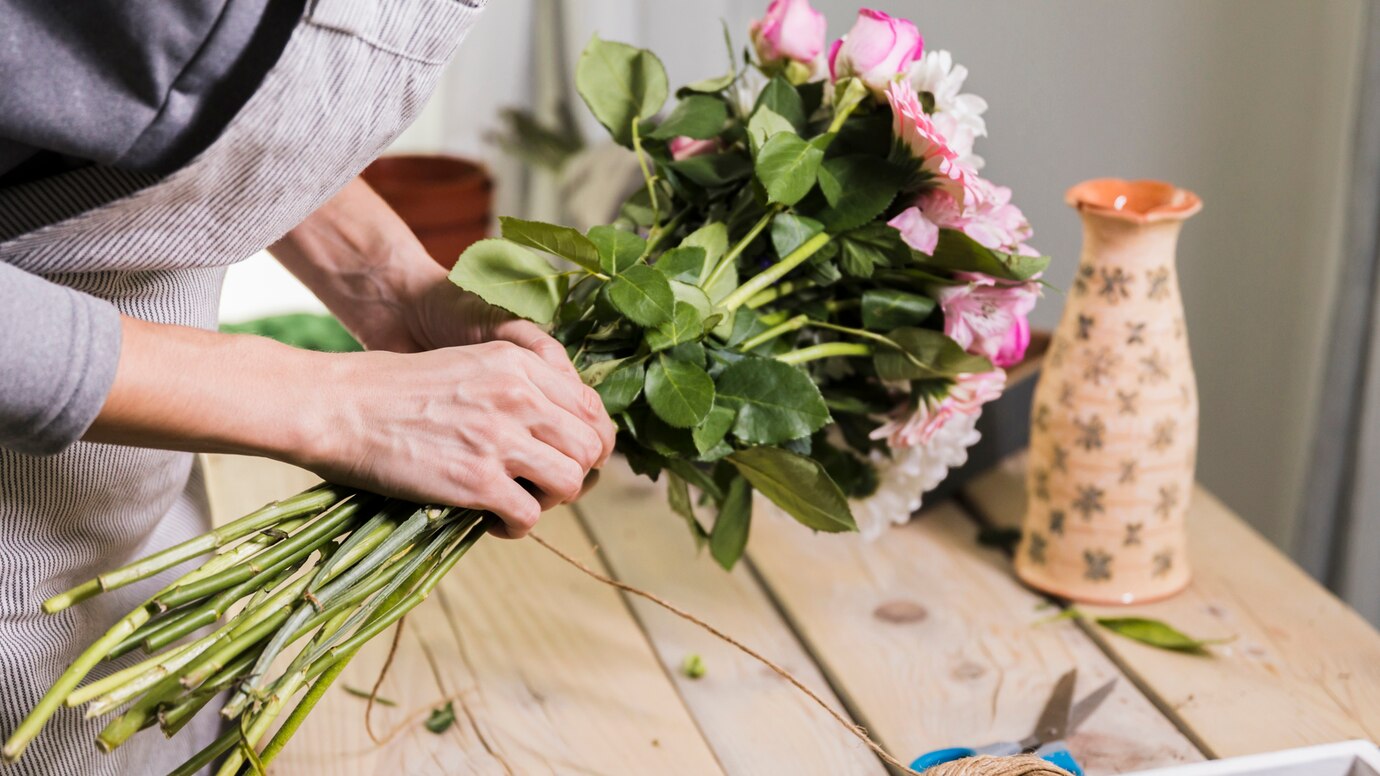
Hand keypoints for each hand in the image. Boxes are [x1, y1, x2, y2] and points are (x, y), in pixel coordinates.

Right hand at [302, 341, 614, 537]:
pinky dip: (517, 527)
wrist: (338, 406)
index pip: (592, 410)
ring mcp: (499, 438)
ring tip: (518, 502)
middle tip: (542, 486)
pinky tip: (492, 521)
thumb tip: (557, 431)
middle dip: (576, 474)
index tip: (565, 459)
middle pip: (591, 448)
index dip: (588, 443)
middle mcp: (519, 396)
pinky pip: (530, 517)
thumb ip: (517, 389)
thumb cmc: (394, 390)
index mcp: (520, 364)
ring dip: (550, 501)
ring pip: (572, 483)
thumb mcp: (469, 367)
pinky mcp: (476, 480)